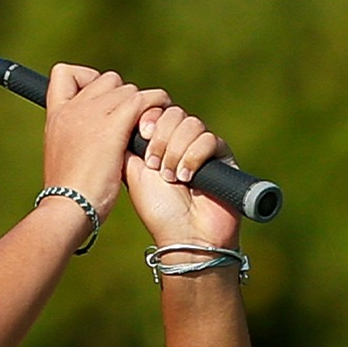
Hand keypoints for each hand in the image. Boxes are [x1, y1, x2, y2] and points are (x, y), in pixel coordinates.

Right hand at [42, 64, 170, 226]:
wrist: (68, 207)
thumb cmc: (68, 194)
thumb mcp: (64, 158)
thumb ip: (76, 138)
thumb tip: (96, 136)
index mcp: (56, 116)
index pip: (64, 73)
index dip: (86, 79)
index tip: (98, 101)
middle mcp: (73, 108)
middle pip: (107, 80)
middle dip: (123, 97)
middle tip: (131, 124)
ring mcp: (91, 114)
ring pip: (129, 90)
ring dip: (142, 107)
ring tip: (146, 131)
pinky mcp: (113, 126)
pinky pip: (144, 100)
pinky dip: (155, 108)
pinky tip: (157, 128)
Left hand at [123, 101, 241, 248]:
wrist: (185, 235)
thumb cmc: (158, 208)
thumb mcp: (133, 172)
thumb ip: (129, 144)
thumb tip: (123, 117)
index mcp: (160, 142)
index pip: (158, 111)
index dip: (150, 117)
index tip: (142, 133)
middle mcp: (182, 142)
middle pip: (174, 113)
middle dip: (161, 137)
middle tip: (154, 164)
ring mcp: (204, 148)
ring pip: (192, 124)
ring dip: (176, 150)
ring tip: (171, 177)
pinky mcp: (224, 157)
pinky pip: (210, 139)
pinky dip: (194, 157)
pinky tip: (187, 178)